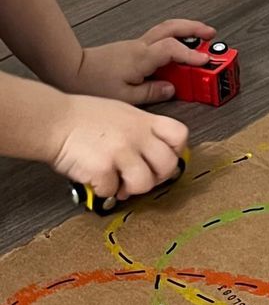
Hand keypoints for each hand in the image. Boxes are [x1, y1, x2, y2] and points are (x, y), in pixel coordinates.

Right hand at [49, 94, 187, 199]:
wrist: (52, 120)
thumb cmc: (83, 118)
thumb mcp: (122, 113)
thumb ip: (142, 131)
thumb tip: (154, 156)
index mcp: (144, 121)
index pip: (179, 135)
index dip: (176, 151)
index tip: (164, 157)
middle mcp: (137, 135)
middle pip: (168, 165)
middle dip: (157, 177)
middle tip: (141, 176)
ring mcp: (121, 152)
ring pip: (145, 183)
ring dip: (131, 188)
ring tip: (119, 181)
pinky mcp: (103, 168)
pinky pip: (113, 191)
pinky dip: (104, 190)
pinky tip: (97, 179)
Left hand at [66, 19, 215, 103]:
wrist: (71, 70)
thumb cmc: (94, 82)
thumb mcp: (126, 96)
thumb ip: (152, 92)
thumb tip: (171, 89)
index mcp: (141, 57)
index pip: (173, 50)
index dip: (192, 55)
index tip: (206, 61)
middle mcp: (141, 47)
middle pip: (172, 29)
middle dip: (195, 29)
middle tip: (212, 34)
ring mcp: (138, 45)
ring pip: (166, 30)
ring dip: (186, 31)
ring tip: (203, 37)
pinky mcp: (134, 49)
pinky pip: (160, 39)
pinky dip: (175, 39)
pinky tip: (180, 49)